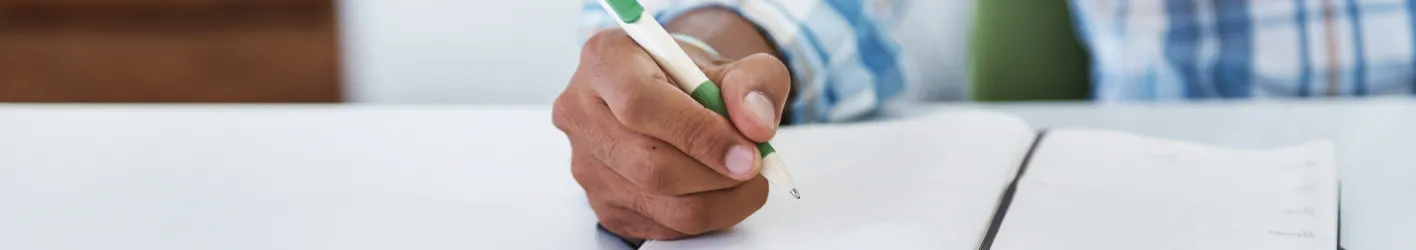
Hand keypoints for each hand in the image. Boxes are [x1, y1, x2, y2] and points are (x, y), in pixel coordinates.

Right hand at [553, 29, 791, 239]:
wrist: (672, 95)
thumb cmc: (692, 77)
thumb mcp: (733, 63)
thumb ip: (755, 81)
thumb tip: (755, 125)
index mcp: (605, 61)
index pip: (641, 105)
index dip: (698, 134)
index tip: (746, 152)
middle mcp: (582, 113)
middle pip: (650, 165)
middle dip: (716, 174)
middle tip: (753, 166)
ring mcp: (587, 165)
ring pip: (660, 203)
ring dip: (719, 199)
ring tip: (743, 177)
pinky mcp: (604, 206)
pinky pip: (663, 228)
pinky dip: (706, 215)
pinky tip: (718, 190)